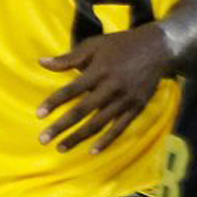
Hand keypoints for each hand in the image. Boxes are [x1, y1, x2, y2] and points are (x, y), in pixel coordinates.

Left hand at [36, 25, 170, 153]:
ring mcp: (125, 100)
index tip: (38, 115)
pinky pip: (119, 128)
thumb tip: (41, 62)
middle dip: (62, 126)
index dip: (54, 102)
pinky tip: (92, 151)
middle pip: (82, 111)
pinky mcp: (136, 108)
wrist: (157, 49)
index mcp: (98, 71)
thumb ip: (68, 58)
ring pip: (98, 123)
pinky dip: (106, 141)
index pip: (71, 90)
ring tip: (61, 147)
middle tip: (43, 139)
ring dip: (79, 137)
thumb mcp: (93, 46)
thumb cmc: (120, 45)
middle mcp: (111, 88)